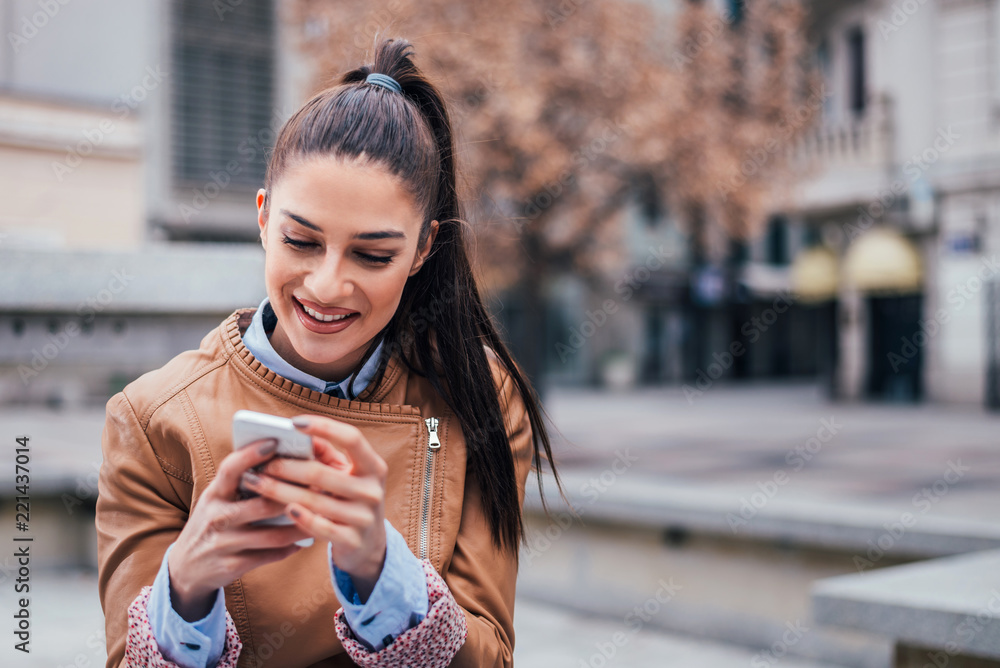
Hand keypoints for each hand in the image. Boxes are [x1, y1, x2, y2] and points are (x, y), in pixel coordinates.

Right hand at [167, 437, 312, 620]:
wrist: (185, 568)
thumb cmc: (213, 522)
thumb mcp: (217, 499)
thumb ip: (241, 482)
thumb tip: (280, 457)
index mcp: (213, 494)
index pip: (231, 469)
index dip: (252, 454)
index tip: (275, 441)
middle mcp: (216, 517)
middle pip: (262, 504)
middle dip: (293, 495)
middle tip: (321, 485)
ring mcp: (224, 544)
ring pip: (273, 535)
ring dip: (301, 524)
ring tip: (322, 514)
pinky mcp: (232, 567)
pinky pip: (270, 556)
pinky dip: (291, 547)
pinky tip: (306, 538)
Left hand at [242, 415, 388, 601]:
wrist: (368, 545)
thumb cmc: (350, 500)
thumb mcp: (346, 475)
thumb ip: (325, 454)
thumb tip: (296, 433)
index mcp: (373, 467)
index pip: (352, 438)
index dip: (324, 427)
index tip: (293, 423)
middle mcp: (372, 490)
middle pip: (322, 472)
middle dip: (286, 467)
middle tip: (262, 464)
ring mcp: (364, 517)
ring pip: (315, 500)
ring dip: (280, 491)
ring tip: (256, 483)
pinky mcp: (352, 540)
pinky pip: (320, 527)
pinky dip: (300, 516)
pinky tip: (284, 509)